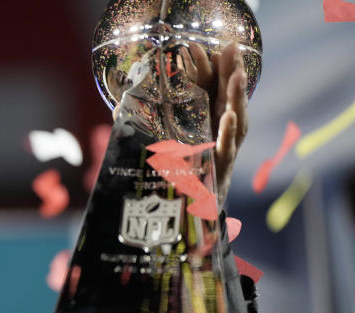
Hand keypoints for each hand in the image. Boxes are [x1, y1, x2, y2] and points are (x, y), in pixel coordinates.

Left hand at [113, 42, 248, 210]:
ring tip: (237, 75)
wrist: (177, 224)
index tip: (203, 46)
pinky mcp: (220, 175)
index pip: (210, 92)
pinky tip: (230, 117)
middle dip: (230, 75)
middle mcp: (215, 139)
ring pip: (235, 123)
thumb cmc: (166, 185)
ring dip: (236, 98)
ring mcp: (221, 155)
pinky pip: (227, 152)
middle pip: (227, 101)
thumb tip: (117, 107)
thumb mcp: (150, 151)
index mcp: (202, 128)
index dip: (209, 70)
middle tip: (231, 48)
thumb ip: (139, 128)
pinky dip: (229, 134)